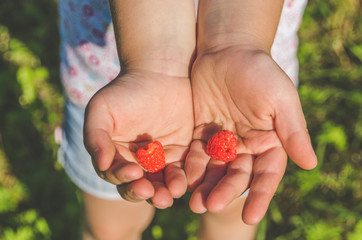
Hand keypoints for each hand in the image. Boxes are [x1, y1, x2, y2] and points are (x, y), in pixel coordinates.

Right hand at [84, 69, 193, 207]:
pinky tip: (183, 183)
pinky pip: (181, 172)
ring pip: (160, 184)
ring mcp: (160, 160)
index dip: (122, 177)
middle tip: (152, 193)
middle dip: (144, 192)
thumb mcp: (102, 108)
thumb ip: (96, 136)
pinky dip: (182, 180)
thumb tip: (100, 164)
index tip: (133, 172)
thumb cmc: (126, 90)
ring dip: (164, 193)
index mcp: (115, 154)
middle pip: (138, 186)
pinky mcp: (181, 154)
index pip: (115, 174)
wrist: (160, 73)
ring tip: (169, 194)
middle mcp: (136, 162)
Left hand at [185, 46, 316, 223]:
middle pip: (236, 175)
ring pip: (214, 170)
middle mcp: (246, 146)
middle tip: (210, 206)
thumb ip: (292, 131)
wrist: (226, 50)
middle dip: (225, 191)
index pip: (266, 174)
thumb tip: (311, 164)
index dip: (260, 195)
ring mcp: (222, 141)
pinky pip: (195, 154)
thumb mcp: (279, 98)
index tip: (250, 217)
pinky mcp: (200, 134)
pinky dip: (190, 167)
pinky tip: (181, 179)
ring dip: (204, 186)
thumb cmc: (258, 71)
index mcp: (269, 142)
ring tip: (193, 202)